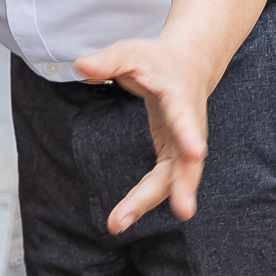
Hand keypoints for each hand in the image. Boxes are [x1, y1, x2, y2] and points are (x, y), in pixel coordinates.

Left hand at [71, 32, 225, 232]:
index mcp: (180, 96)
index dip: (190, 133)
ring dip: (149, 202)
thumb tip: (79, 66)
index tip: (196, 152)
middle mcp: (190, 126)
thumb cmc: (157, 59)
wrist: (188, 65)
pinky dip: (144, 199)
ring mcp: (185, 144)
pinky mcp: (174, 155)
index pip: (185, 116)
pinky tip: (123, 216)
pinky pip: (162, 182)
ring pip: (173, 179)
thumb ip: (107, 60)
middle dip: (182, 187)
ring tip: (119, 223)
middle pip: (187, 161)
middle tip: (182, 212)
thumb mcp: (131, 52)